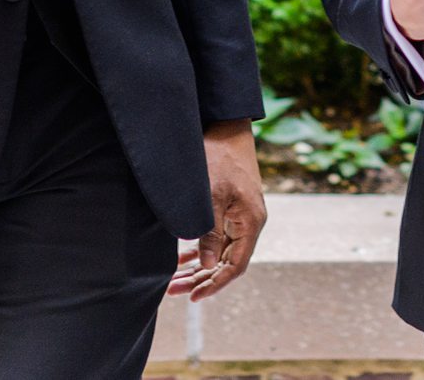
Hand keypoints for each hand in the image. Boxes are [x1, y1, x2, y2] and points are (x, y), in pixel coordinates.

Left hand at [167, 120, 266, 299]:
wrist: (225, 127)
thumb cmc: (218, 158)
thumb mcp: (210, 197)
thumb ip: (209, 232)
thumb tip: (206, 267)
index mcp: (251, 221)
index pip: (235, 265)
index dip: (214, 284)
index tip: (193, 297)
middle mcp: (249, 222)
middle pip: (226, 262)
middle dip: (201, 279)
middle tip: (173, 291)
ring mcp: (240, 215)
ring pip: (220, 252)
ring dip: (198, 267)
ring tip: (173, 281)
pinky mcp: (230, 208)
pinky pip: (217, 237)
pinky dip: (200, 249)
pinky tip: (181, 259)